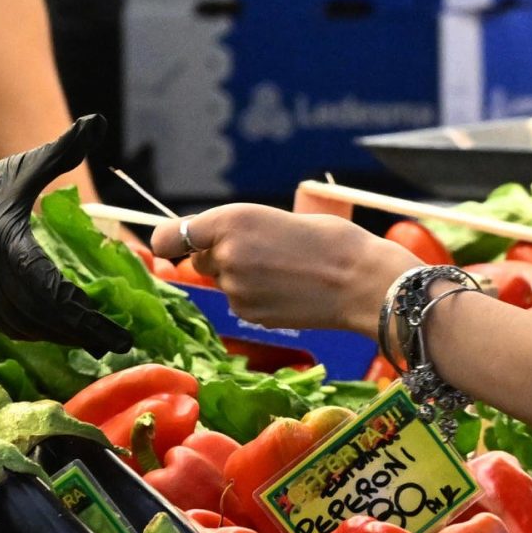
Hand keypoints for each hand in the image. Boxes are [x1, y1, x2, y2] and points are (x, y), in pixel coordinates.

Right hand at [0, 117, 133, 353]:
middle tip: (118, 342)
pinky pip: (12, 327)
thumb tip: (95, 120)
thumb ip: (62, 150)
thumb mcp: (21, 168)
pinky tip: (62, 334)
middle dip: (84, 333)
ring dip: (64, 337)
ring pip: (30, 328)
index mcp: (10, 246)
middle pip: (47, 319)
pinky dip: (39, 334)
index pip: (56, 292)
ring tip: (97, 340)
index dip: (87, 316)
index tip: (117, 330)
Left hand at [156, 205, 416, 333]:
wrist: (362, 281)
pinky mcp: (250, 315)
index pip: (169, 237)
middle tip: (264, 251)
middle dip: (221, 256)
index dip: (171, 241)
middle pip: (201, 260)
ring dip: (243, 278)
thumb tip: (205, 245)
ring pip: (224, 283)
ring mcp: (236, 289)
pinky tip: (288, 291)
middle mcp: (225, 255)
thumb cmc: (330, 240)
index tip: (176, 245)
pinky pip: (241, 303)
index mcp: (230, 220)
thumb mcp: (275, 217)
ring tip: (285, 271)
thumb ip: (235, 230)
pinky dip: (258, 298)